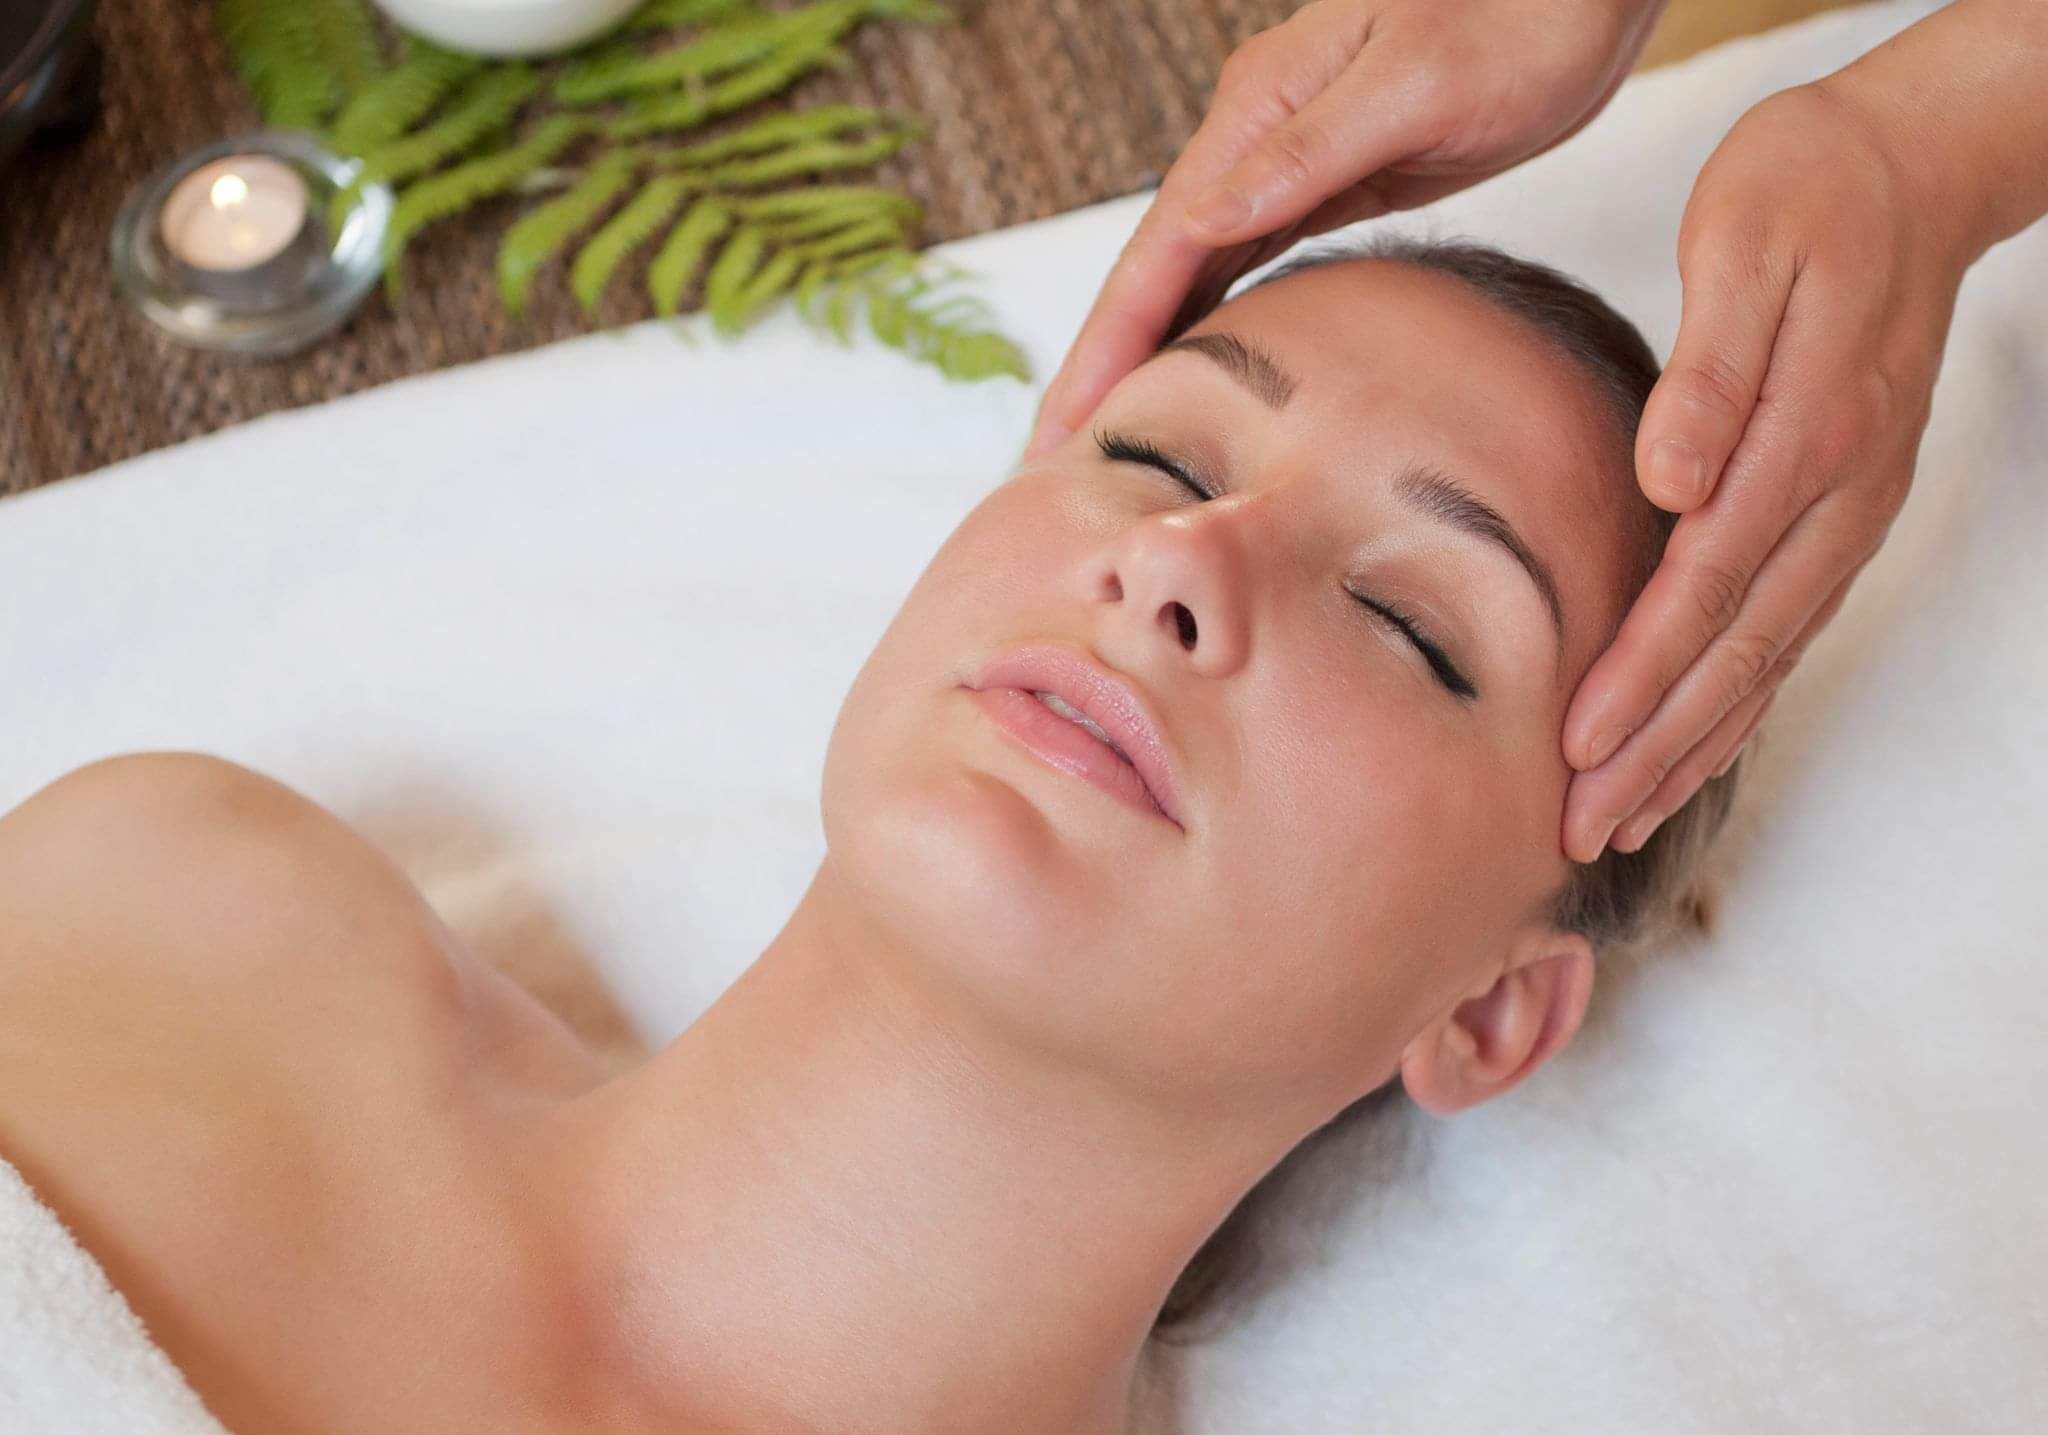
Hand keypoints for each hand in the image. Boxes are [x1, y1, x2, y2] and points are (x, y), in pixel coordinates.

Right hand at [1020, 0, 1666, 459]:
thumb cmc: (1522, 16)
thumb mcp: (1414, 87)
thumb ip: (1305, 154)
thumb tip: (1198, 220)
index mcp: (1256, 112)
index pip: (1159, 247)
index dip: (1106, 344)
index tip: (1061, 426)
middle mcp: (1253, 136)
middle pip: (1154, 269)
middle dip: (1100, 363)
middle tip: (1050, 458)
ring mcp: (1285, 157)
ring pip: (1190, 272)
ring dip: (1142, 350)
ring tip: (1099, 434)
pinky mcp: (1327, 175)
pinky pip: (1242, 264)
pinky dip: (1203, 321)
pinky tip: (1188, 371)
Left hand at [1560, 78, 1974, 861]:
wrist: (1911, 167)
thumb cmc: (1807, 191)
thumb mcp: (1746, 243)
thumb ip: (1711, 368)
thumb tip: (1671, 476)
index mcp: (1805, 433)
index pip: (1706, 584)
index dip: (1640, 674)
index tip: (1574, 745)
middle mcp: (1837, 494)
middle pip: (1736, 651)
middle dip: (1655, 749)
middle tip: (1578, 828)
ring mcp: (1849, 513)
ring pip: (1765, 661)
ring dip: (1691, 750)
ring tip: (1618, 821)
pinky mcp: (1842, 515)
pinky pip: (1784, 633)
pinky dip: (1734, 706)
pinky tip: (1685, 751)